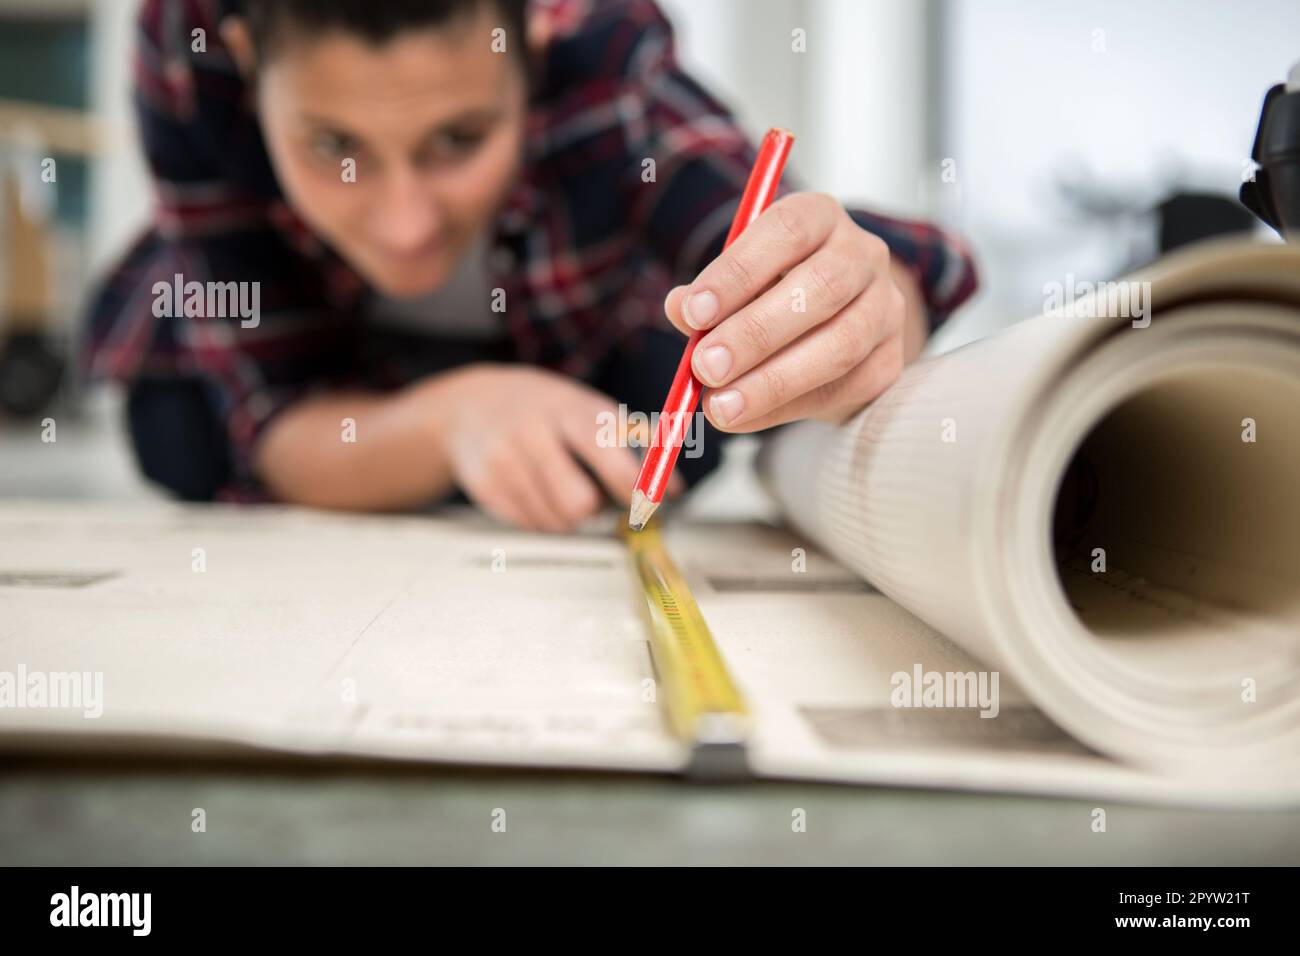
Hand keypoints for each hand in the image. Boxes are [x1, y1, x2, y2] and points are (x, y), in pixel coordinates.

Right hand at [435, 364, 645, 532]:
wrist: (470, 404)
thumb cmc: (543, 409)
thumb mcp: (587, 407)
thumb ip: (634, 444)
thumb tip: (673, 485)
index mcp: (568, 410)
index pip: (607, 454)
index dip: (633, 486)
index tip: (650, 501)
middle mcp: (533, 433)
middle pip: (578, 502)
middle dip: (596, 509)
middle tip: (598, 497)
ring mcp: (504, 461)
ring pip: (556, 522)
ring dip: (570, 517)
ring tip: (563, 489)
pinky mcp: (485, 487)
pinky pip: (531, 525)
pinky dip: (543, 518)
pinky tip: (538, 493)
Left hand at [663, 191, 919, 431]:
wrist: (833, 322)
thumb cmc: (772, 292)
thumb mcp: (736, 282)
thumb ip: (707, 296)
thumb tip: (680, 309)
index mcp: (820, 218)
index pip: (787, 232)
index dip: (738, 272)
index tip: (694, 312)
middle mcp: (863, 255)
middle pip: (821, 288)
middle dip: (756, 333)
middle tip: (706, 368)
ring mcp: (885, 309)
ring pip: (840, 344)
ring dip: (773, 381)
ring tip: (721, 407)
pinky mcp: (889, 361)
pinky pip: (843, 388)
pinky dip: (788, 407)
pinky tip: (747, 417)